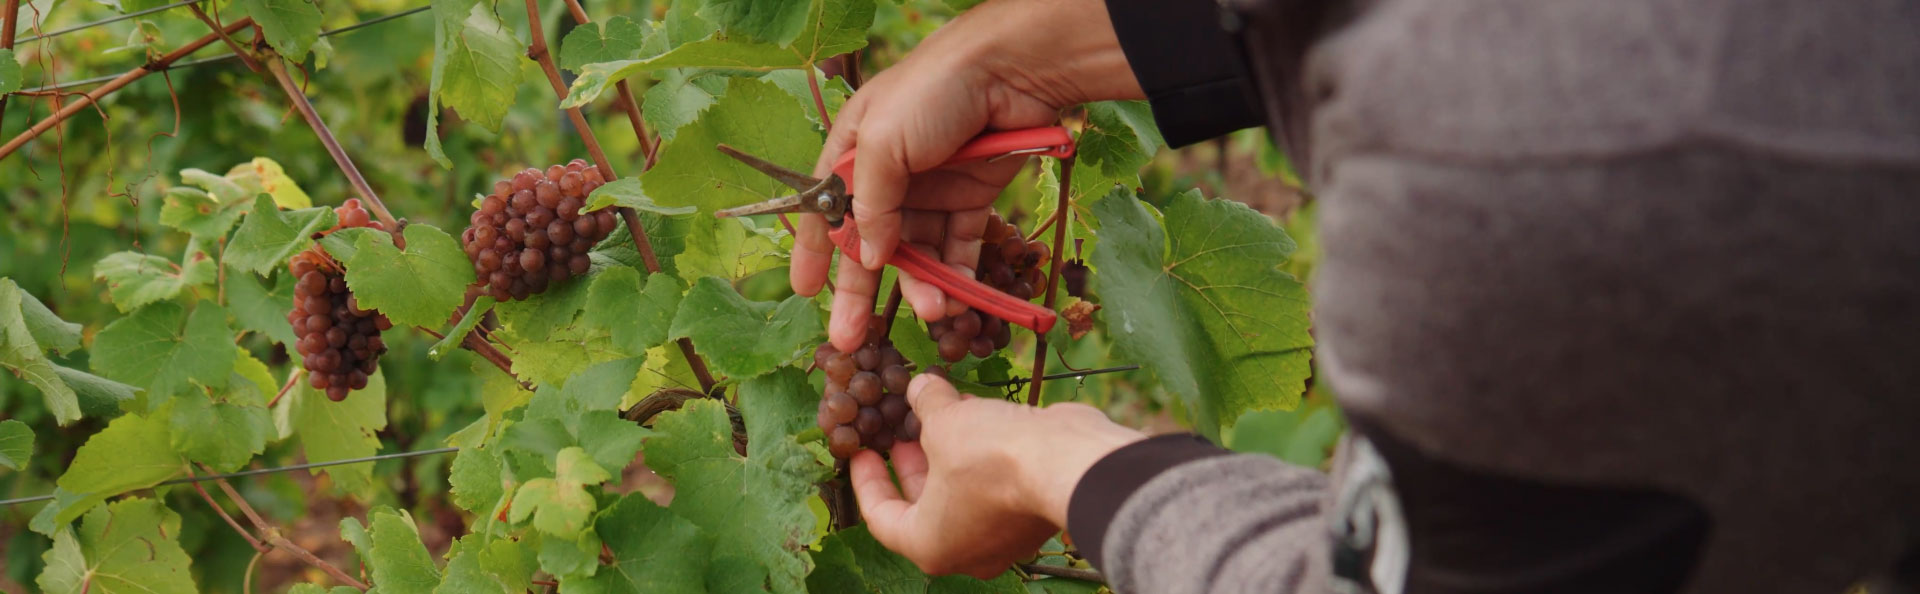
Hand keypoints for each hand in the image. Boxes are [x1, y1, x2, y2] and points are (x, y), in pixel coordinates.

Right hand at [793, 0, 1143, 351]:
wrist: (1009, 72)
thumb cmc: (932, 92)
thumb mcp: (881, 143)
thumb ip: (869, 204)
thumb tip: (866, 258)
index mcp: (854, 152)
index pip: (826, 210)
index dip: (814, 252)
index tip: (804, 291)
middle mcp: (891, 175)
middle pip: (871, 243)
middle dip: (860, 292)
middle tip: (850, 339)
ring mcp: (933, 189)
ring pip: (919, 253)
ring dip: (920, 285)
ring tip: (930, 311)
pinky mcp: (974, 198)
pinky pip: (959, 247)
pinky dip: (957, 274)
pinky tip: (955, 299)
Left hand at [850, 374, 1144, 577]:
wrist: (1069, 464)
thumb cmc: (992, 456)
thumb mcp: (944, 422)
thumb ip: (925, 404)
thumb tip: (920, 387)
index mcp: (929, 544)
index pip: (881, 517)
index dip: (866, 479)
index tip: (861, 452)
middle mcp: (965, 551)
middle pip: (924, 506)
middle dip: (911, 463)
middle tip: (899, 433)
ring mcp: (1003, 536)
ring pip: (962, 493)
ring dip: (949, 453)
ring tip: (941, 413)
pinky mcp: (1031, 514)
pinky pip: (994, 486)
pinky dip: (981, 455)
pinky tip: (978, 414)